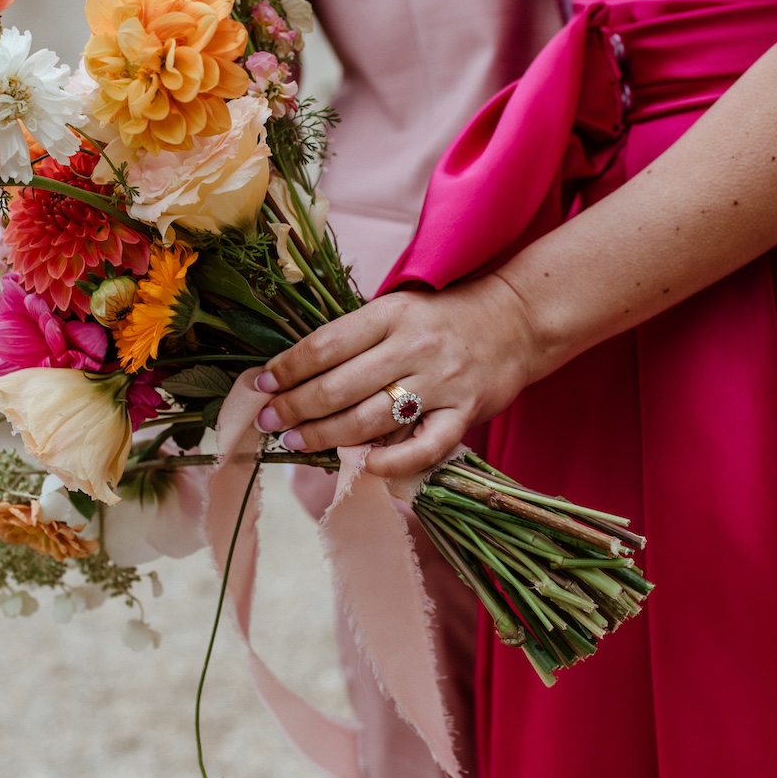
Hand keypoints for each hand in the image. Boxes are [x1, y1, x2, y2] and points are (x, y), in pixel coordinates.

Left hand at [252, 274, 542, 478]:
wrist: (517, 320)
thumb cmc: (445, 317)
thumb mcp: (398, 311)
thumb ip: (358, 340)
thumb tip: (298, 375)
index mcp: (390, 315)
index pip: (325, 345)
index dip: (286, 369)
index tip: (259, 385)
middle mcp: (413, 346)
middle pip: (338, 386)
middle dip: (294, 408)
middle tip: (268, 423)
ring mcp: (440, 381)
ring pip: (370, 418)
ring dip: (325, 436)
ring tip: (296, 442)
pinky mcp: (465, 412)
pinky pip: (424, 445)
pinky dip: (391, 461)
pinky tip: (364, 466)